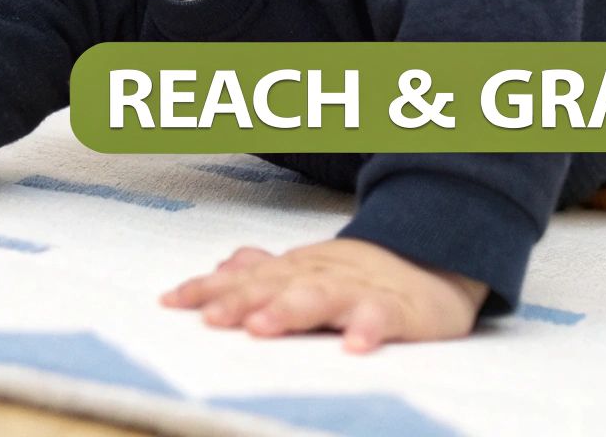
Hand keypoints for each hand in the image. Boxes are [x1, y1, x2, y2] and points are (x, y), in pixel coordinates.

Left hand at [158, 237, 488, 352]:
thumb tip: (220, 268)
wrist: (433, 260)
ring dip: (290, 310)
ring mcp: (357, 290)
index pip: (245, 279)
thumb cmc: (361, 273)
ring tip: (263, 328)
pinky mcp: (395, 309)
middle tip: (212, 319)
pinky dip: (368, 328)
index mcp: (295, 270)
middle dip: (241, 300)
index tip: (172, 302)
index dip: (208, 290)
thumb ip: (264, 270)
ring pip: (320, 297)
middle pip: (275, 286)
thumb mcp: (308, 268)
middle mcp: (319, 276)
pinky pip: (381, 318)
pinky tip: (354, 345)